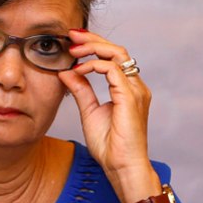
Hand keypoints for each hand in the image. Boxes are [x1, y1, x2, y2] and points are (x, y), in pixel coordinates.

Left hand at [58, 30, 156, 201]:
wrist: (122, 167)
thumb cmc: (111, 147)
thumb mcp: (89, 112)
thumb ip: (81, 90)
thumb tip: (67, 72)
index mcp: (128, 89)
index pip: (114, 58)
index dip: (94, 45)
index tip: (73, 43)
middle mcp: (136, 86)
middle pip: (117, 50)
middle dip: (93, 39)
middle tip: (71, 35)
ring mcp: (136, 90)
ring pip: (117, 54)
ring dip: (93, 47)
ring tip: (73, 48)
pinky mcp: (130, 96)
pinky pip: (112, 70)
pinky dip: (93, 65)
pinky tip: (78, 70)